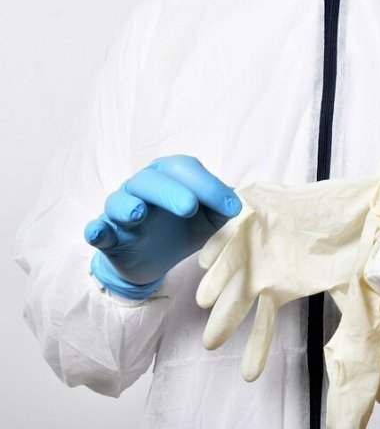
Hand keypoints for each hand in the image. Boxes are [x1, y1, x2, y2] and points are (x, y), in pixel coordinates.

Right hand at [84, 155, 240, 298]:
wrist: (155, 259)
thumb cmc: (183, 230)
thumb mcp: (209, 220)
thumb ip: (222, 209)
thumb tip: (234, 201)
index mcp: (169, 176)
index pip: (184, 169)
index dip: (207, 185)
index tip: (231, 208)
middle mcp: (142, 187)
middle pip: (151, 180)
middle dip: (171, 192)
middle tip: (190, 207)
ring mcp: (121, 210)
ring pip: (120, 201)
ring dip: (129, 206)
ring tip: (139, 214)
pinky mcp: (108, 235)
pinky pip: (97, 229)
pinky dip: (96, 230)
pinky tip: (100, 232)